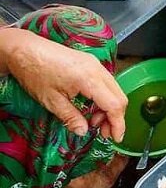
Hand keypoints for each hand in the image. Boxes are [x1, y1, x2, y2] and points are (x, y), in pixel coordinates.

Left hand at [0, 28, 126, 141]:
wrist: (23, 49)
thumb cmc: (34, 71)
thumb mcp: (51, 100)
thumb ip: (71, 117)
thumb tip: (83, 131)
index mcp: (88, 79)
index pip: (114, 105)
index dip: (118, 124)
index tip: (115, 138)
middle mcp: (97, 69)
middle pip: (119, 97)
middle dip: (115, 118)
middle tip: (103, 132)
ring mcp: (95, 64)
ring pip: (115, 90)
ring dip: (109, 108)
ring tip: (93, 121)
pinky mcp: (90, 63)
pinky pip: (106, 83)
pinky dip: (104, 98)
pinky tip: (91, 106)